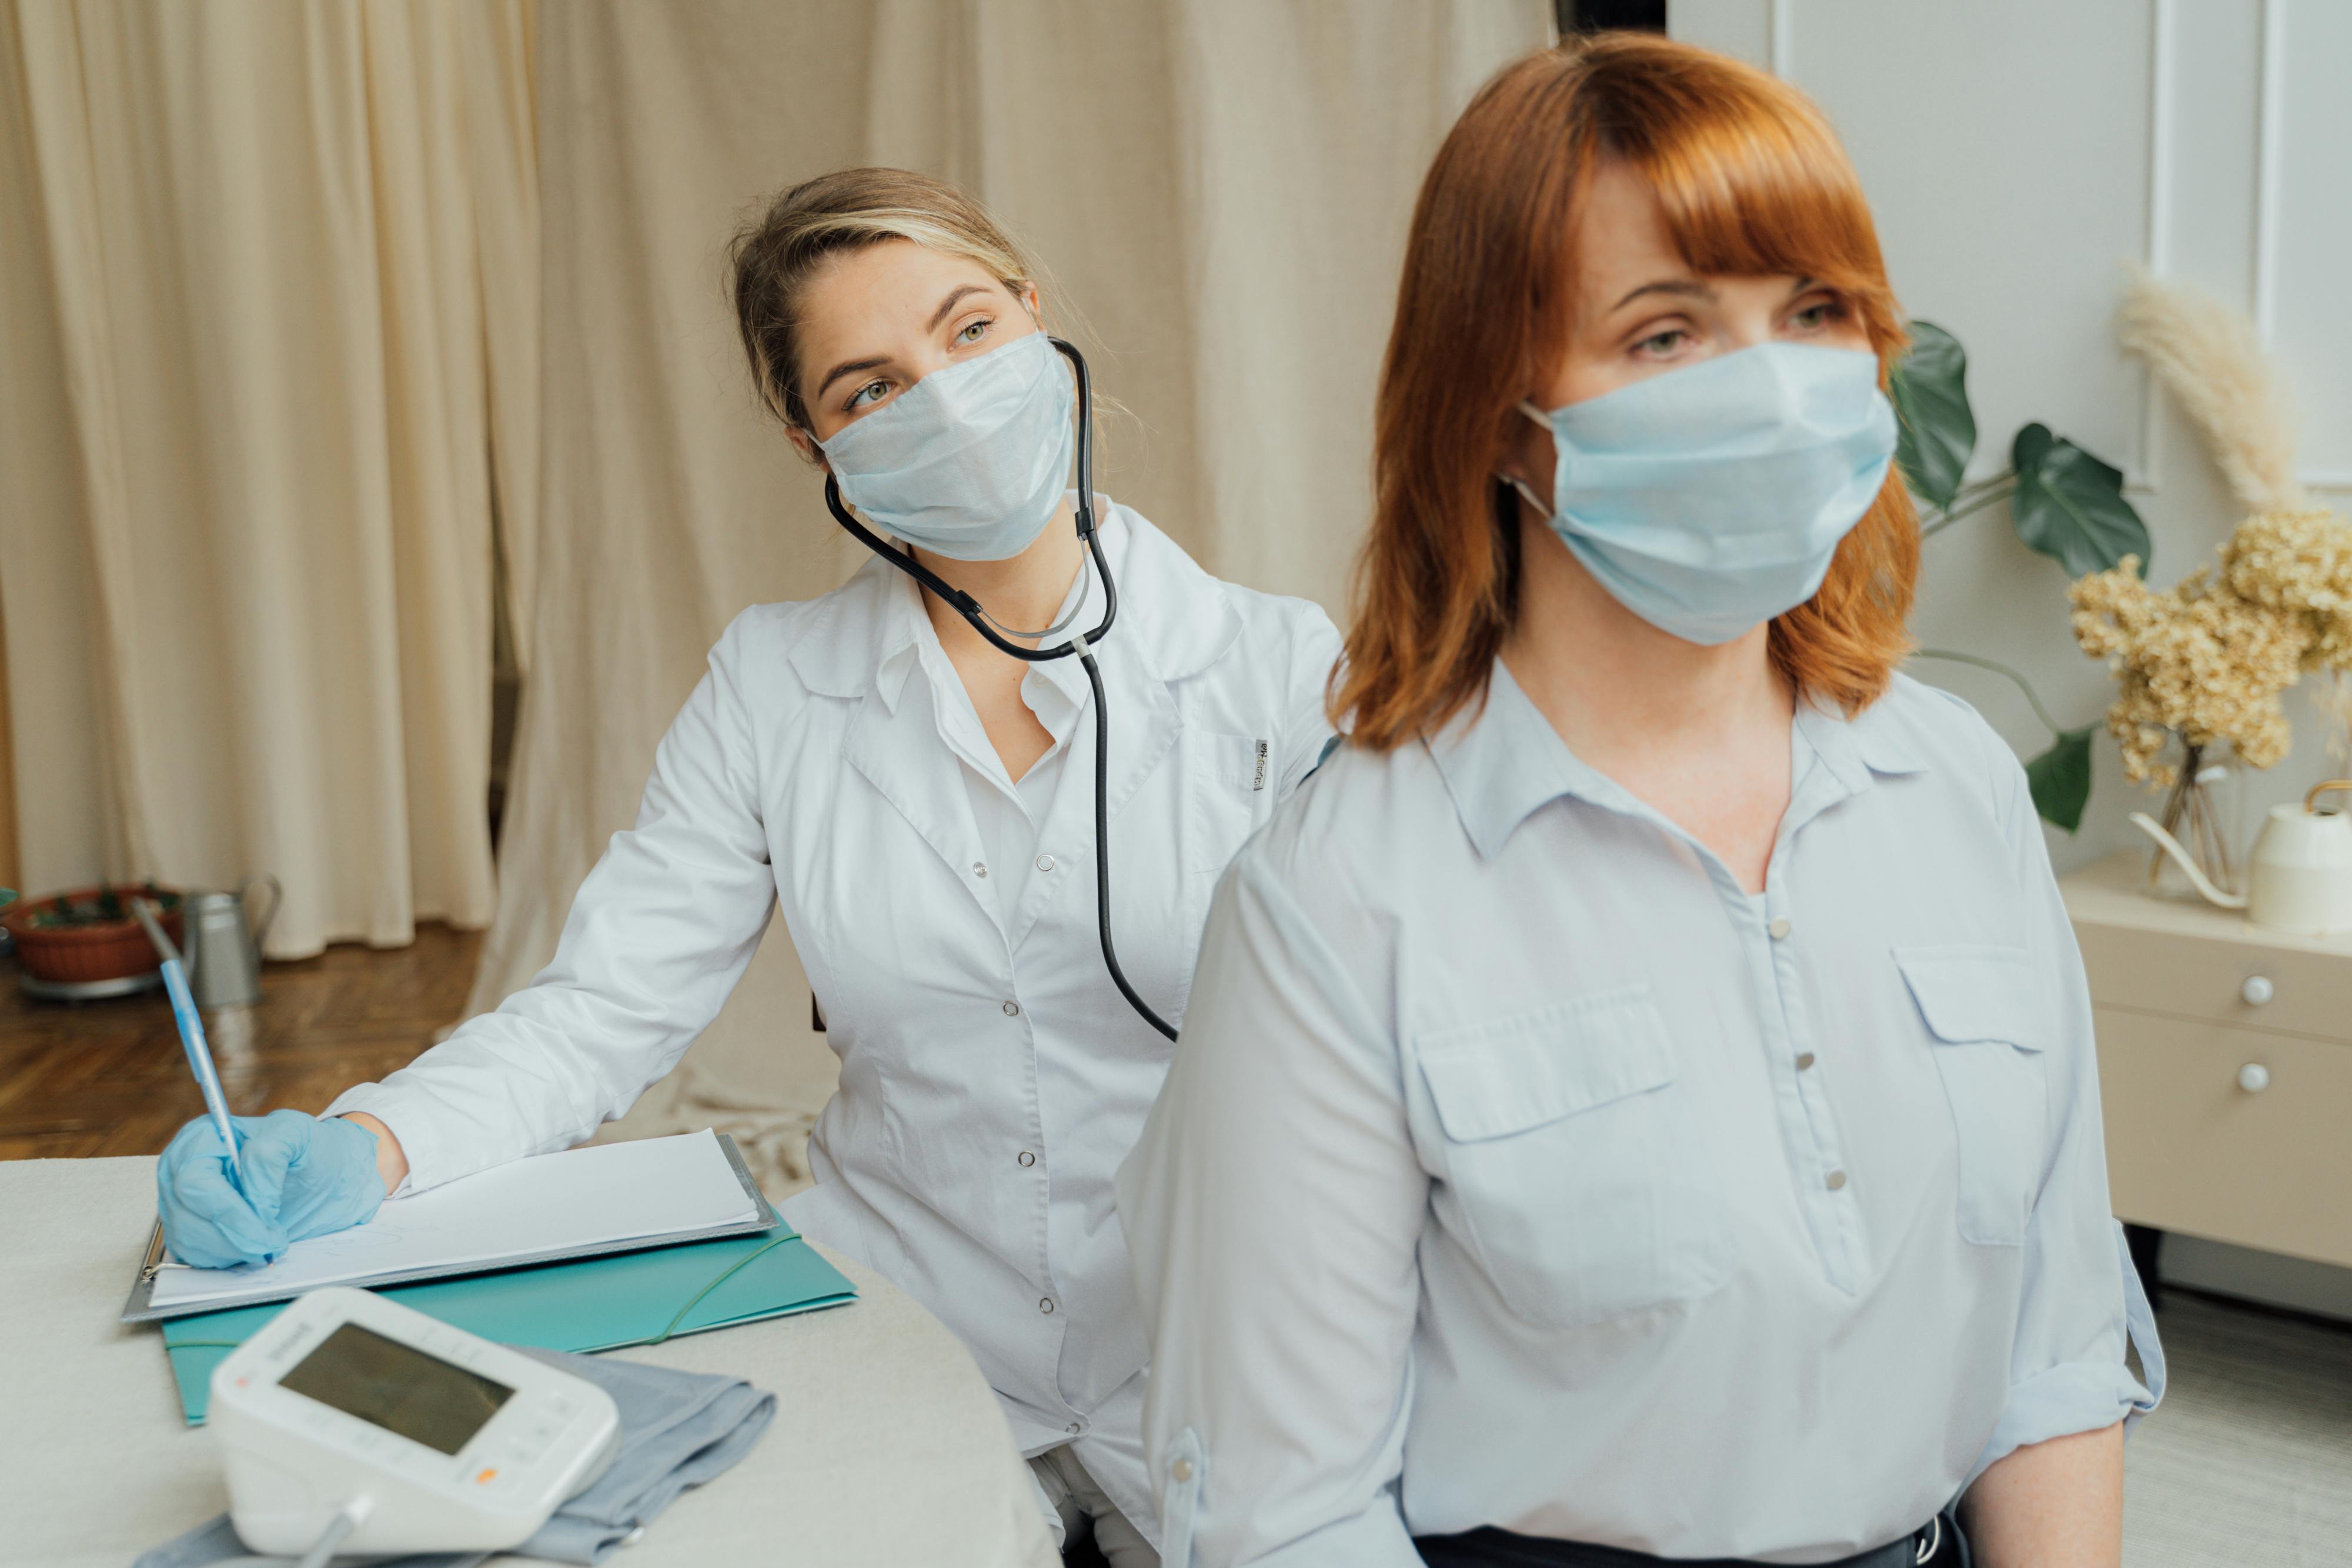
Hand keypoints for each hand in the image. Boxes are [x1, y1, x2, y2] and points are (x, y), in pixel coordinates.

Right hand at [156, 1110, 385, 1268]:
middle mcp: (181, 1170)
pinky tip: (254, 1245)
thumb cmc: (307, 1149)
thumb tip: (251, 1195)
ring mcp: (182, 1201)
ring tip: (269, 1241)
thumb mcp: (297, 1135)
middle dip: (234, 1234)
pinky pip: (195, 1255)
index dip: (228, 1208)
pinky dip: (227, 1257)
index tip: (268, 1221)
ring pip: (189, 1239)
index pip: (194, 1181)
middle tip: (274, 1241)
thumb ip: (269, 1154)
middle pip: (188, 1214)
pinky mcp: (190, 1229)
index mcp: (200, 1138)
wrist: (323, 1174)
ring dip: (233, 1249)